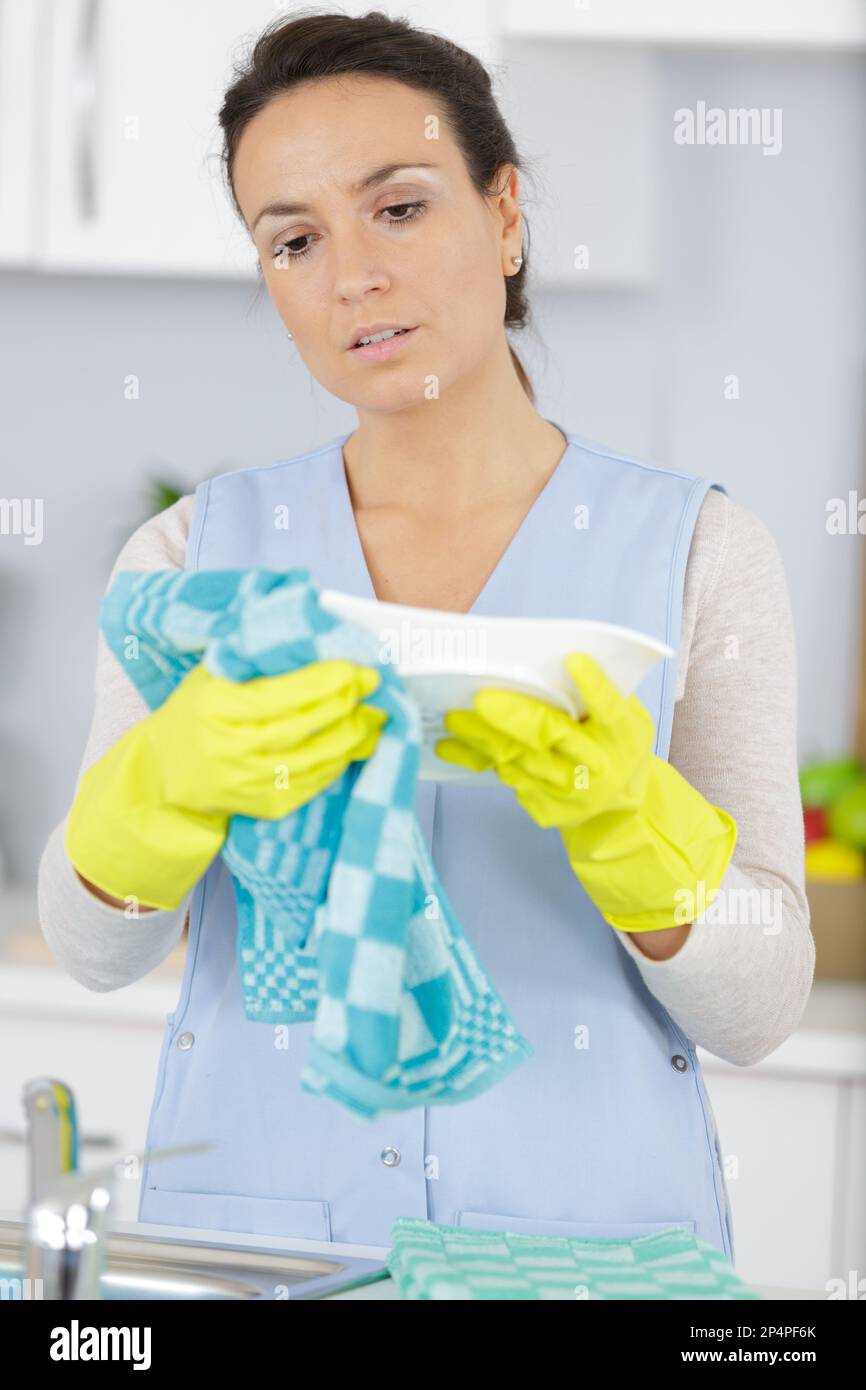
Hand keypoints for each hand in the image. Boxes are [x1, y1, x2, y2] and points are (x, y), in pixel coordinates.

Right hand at [66, 659, 387, 910]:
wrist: (167, 773)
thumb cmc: (196, 713)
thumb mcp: (212, 676)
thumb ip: (253, 658)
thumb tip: (311, 634)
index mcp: (214, 707)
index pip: (280, 695)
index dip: (323, 682)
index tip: (354, 668)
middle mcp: (228, 748)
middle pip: (302, 726)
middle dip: (345, 703)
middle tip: (372, 684)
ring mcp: (246, 782)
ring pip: (314, 758)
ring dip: (350, 734)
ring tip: (372, 713)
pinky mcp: (262, 806)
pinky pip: (312, 783)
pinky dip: (338, 762)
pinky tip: (353, 742)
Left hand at [435, 652, 736, 931]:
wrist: (619, 805)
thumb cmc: (615, 744)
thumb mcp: (628, 718)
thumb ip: (604, 694)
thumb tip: (556, 659)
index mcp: (622, 735)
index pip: (609, 709)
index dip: (593, 686)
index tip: (573, 659)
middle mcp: (597, 766)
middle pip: (552, 735)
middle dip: (513, 716)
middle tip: (480, 698)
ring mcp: (570, 793)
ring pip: (519, 760)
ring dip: (482, 737)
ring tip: (453, 717)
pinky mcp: (547, 809)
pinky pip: (506, 779)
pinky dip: (477, 759)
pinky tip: (450, 744)